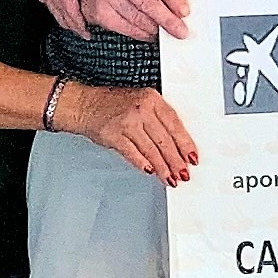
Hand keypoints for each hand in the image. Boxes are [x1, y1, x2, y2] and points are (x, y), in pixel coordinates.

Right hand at [76, 85, 196, 183]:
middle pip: (164, 140)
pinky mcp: (113, 135)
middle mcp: (141, 109)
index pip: (175, 124)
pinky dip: (142, 164)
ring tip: (170, 178)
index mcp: (152, 99)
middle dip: (176, 161)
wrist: (84, 104)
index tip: (192, 157)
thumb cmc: (114, 104)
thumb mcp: (142, 102)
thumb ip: (159, 120)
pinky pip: (132, 153)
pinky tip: (150, 171)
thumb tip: (177, 146)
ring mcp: (127, 122)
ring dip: (162, 167)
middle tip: (183, 173)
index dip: (186, 144)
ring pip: (151, 150)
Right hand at [83, 0, 192, 41]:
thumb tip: (181, 1)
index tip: (185, 11)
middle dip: (168, 20)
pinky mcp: (100, 11)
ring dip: (156, 30)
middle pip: (149, 3)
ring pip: (138, 18)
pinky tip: (150, 34)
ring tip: (167, 33)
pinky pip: (126, 28)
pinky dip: (142, 34)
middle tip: (181, 31)